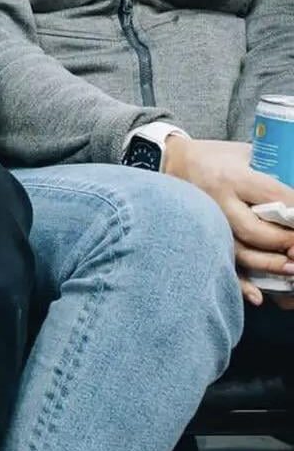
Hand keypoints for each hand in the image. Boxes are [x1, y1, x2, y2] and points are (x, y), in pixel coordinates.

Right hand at [165, 138, 293, 305]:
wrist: (170, 161)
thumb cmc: (216, 156)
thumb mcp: (246, 153)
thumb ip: (274, 171)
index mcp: (232, 177)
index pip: (275, 196)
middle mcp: (217, 201)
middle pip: (256, 230)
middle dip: (287, 242)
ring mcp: (207, 222)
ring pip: (241, 253)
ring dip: (271, 266)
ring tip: (292, 269)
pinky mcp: (202, 237)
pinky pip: (221, 265)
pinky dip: (240, 284)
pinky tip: (259, 296)